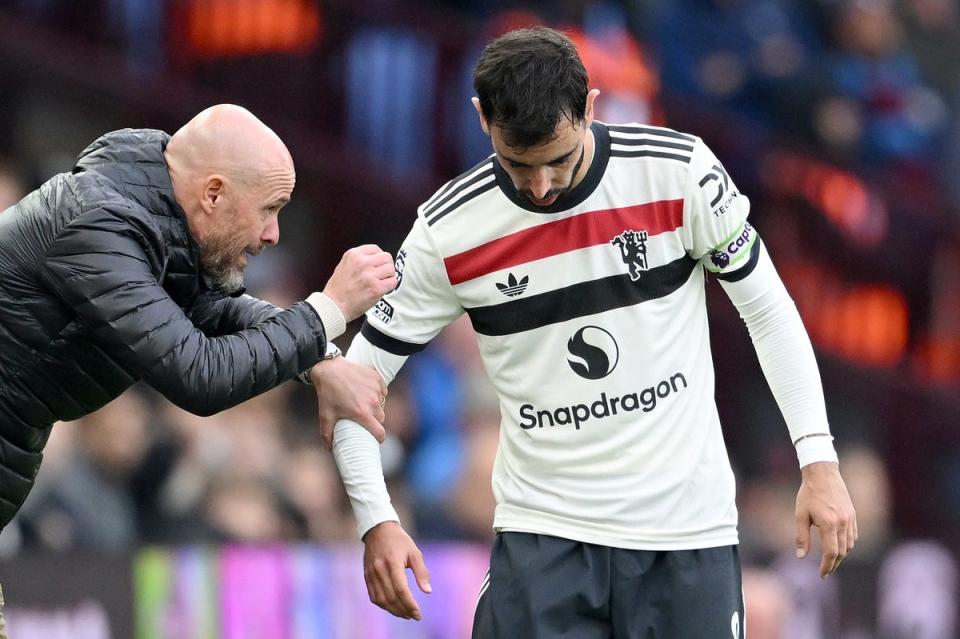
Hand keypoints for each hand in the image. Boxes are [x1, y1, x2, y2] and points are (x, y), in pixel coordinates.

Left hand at [310, 357, 386, 448]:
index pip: (379, 431)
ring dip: (376, 405)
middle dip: (375, 420)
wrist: (329, 369)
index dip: (379, 438)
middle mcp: (372, 402)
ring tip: (364, 403)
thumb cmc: (327, 394)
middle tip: (365, 417)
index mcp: (362, 413)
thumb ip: (326, 434)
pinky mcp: (376, 378)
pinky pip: (383, 390)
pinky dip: (378, 392)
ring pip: (382, 403)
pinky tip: (368, 391)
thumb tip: (327, 449)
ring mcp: (376, 389)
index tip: (377, 439)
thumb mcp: (325, 415)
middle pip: (381, 417)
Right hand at [323, 245, 396, 320]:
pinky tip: (383, 288)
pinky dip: (390, 286)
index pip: (376, 249)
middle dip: (386, 265)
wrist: (334, 305)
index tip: (378, 264)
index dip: (379, 257)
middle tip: (382, 273)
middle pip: (386, 257)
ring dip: (389, 276)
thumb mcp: (344, 265)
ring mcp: (370, 275)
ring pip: (391, 269)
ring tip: (381, 281)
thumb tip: (375, 258)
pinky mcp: (377, 288)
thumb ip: (359, 259)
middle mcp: (362, 263)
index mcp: (354, 255)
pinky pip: (393, 282)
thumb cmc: (338, 289)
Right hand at [362, 521, 431, 619]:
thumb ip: (422, 572)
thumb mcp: (415, 552)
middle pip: (391, 597)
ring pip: (381, 600)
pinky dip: (383, 605)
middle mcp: (380, 570)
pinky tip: (393, 607)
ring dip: (393, 611)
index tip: (418, 614)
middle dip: (403, 610)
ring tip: (405, 614)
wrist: (378, 529)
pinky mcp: (366, 576)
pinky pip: (374, 596)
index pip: (401, 589)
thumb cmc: (400, 541)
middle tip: (414, 616)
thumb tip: (428, 592)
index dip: (410, 604)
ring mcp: (371, 574)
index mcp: (393, 562)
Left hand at [795, 461, 857, 577]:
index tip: (822, 575)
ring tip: (831, 561)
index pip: (831, 552)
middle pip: (842, 552)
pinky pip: (853, 536)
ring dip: (841, 555)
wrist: (823, 474)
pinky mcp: (853, 515)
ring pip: (849, 545)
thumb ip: (801, 537)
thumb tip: (801, 557)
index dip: (827, 566)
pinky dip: (847, 544)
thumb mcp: (800, 515)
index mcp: (829, 524)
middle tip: (825, 572)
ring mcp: (850, 519)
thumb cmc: (808, 494)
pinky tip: (839, 546)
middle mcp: (843, 523)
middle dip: (834, 564)